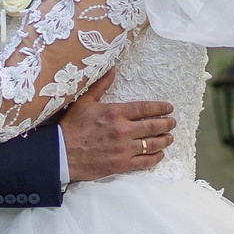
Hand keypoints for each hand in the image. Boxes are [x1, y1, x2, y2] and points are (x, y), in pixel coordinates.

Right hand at [58, 70, 175, 181]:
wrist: (61, 153)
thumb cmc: (71, 127)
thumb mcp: (84, 102)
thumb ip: (101, 85)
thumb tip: (112, 69)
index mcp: (115, 112)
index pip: (145, 108)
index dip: (160, 108)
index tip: (169, 108)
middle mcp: (123, 130)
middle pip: (154, 126)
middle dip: (167, 124)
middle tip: (173, 122)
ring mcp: (124, 148)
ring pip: (153, 144)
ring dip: (165, 140)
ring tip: (169, 138)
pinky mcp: (122, 164)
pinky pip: (145, 162)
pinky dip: (156, 158)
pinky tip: (160, 154)